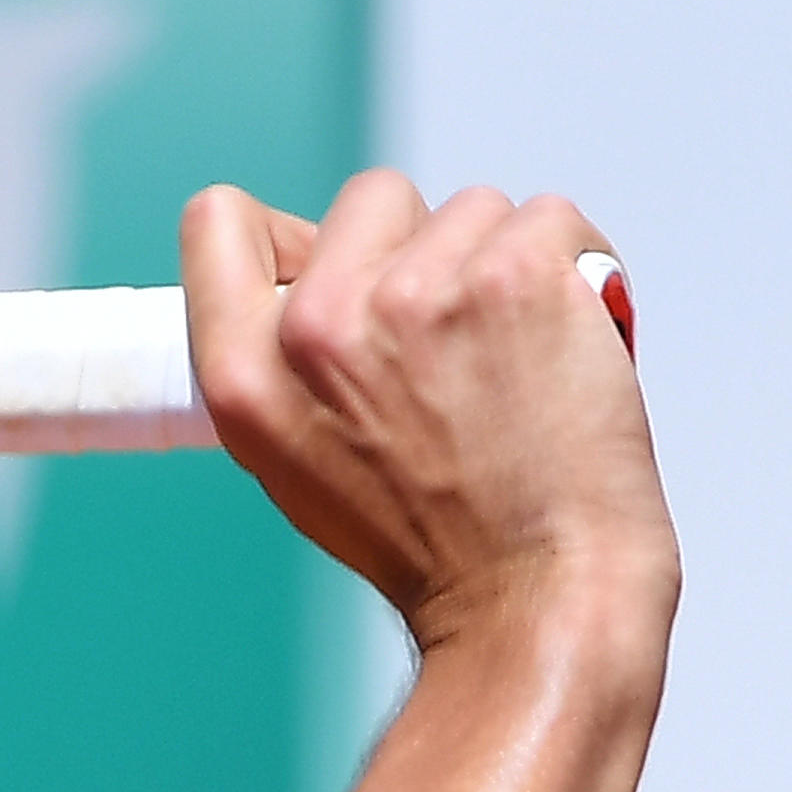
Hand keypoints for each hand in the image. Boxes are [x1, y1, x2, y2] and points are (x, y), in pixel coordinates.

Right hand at [181, 173, 672, 650]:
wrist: (532, 592)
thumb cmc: (426, 536)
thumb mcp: (292, 456)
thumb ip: (279, 354)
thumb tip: (310, 252)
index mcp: (242, 374)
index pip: (219, 222)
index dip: (285, 233)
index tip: (332, 264)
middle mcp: (315, 328)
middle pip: (370, 199)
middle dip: (418, 249)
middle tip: (450, 344)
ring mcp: (416, 294)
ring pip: (471, 208)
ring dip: (502, 264)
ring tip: (514, 359)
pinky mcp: (513, 276)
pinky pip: (550, 217)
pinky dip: (573, 268)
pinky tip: (567, 340)